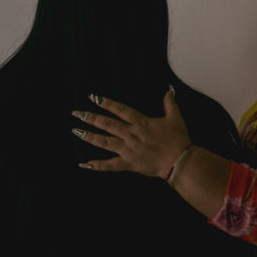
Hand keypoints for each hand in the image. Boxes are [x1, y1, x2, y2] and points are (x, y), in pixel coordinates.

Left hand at [71, 88, 190, 177]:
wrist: (179, 160)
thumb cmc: (178, 139)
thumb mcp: (175, 118)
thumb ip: (170, 103)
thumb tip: (168, 90)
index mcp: (141, 122)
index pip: (120, 110)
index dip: (106, 103)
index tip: (93, 98)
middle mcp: (131, 134)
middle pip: (108, 124)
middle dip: (91, 118)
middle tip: (76, 113)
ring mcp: (128, 150)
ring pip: (105, 142)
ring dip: (90, 136)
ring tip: (76, 131)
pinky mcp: (129, 164)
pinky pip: (110, 166)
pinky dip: (97, 166)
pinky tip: (84, 164)